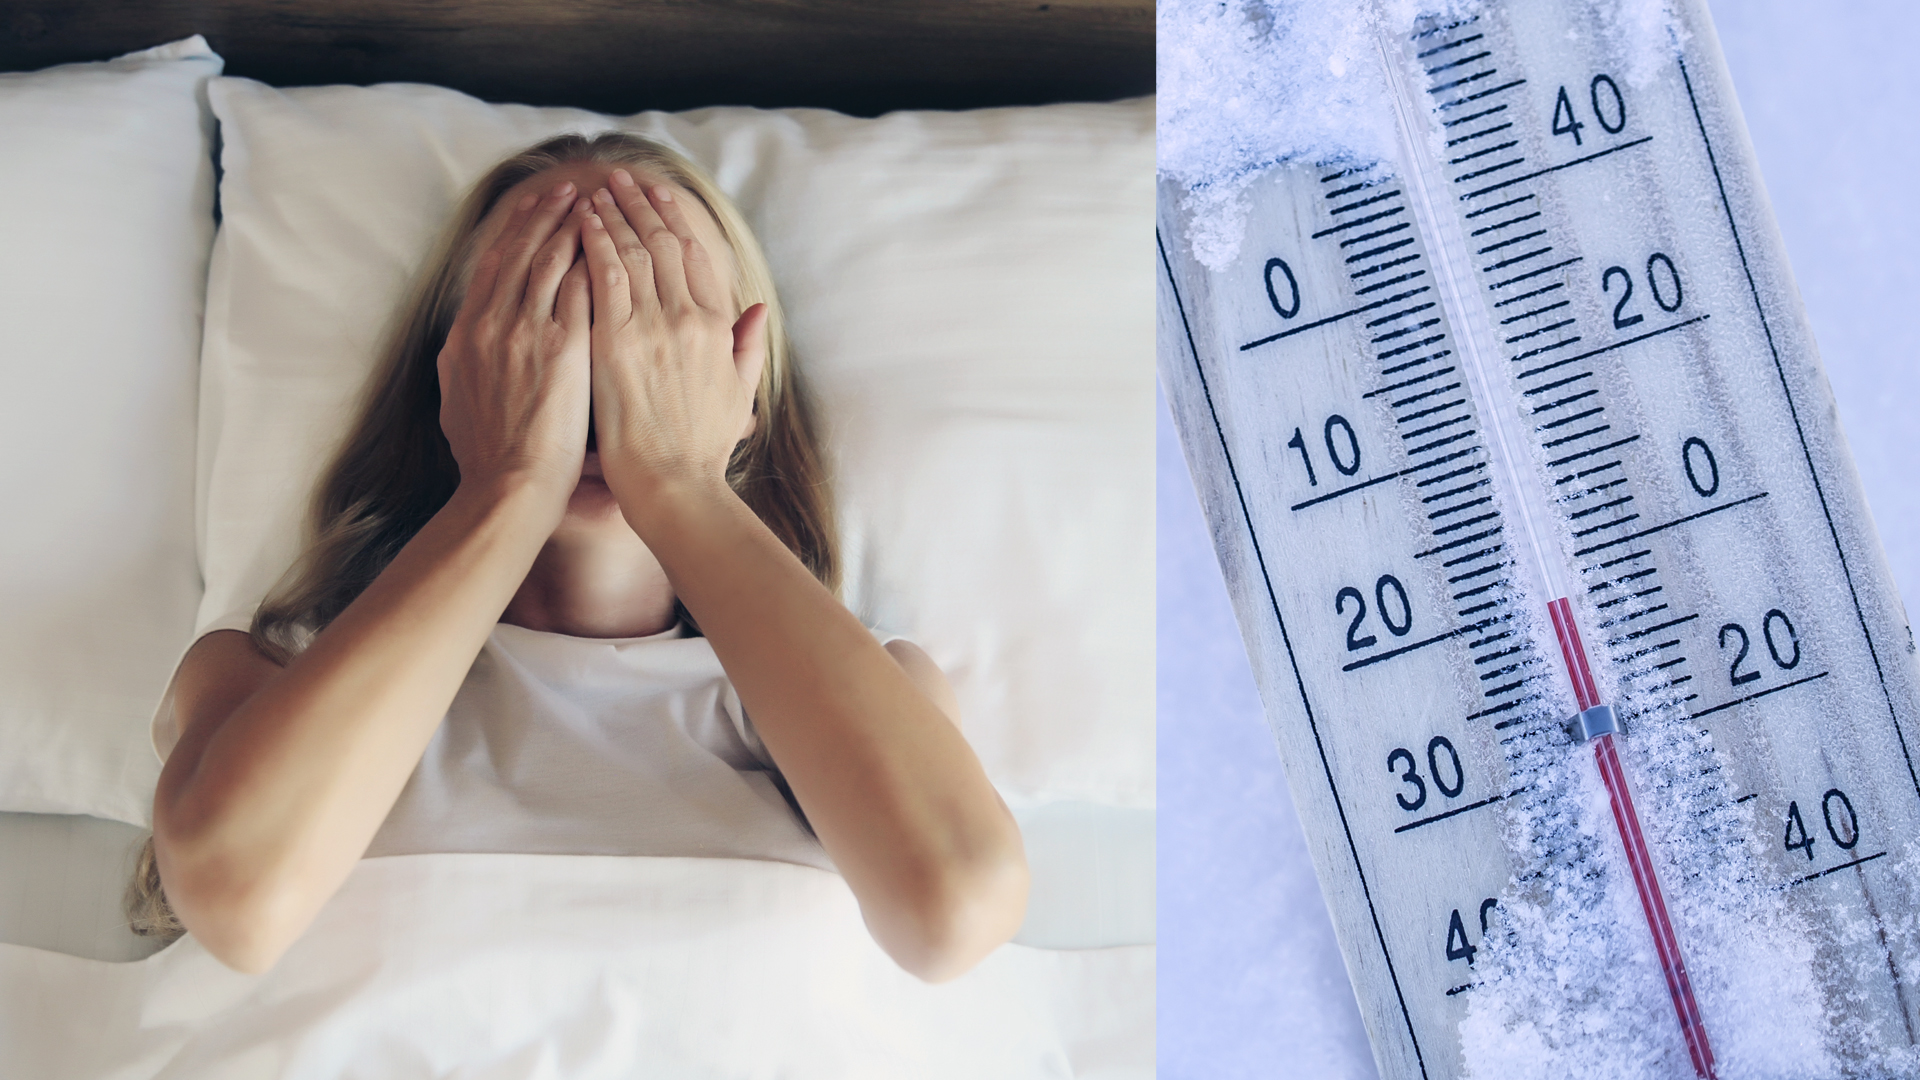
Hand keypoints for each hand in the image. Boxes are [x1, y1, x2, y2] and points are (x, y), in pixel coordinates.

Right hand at [437, 181, 593, 513]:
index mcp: (467, 333)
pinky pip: (581, 288)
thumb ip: (466, 364)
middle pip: (522, 252)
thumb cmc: (489, 459)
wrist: (507, 489)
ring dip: (573, 225)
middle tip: (566, 188)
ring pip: (552, 260)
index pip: (494, 266)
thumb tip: (462, 348)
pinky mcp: (560, 348)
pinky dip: (596, 261)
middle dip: (546, 214)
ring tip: (593, 201)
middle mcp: (492, 323)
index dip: (515, 232)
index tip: (532, 209)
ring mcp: (525, 332)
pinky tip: (614, 243)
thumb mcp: (458, 398)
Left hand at [579, 170, 768, 511]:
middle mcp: (690, 318)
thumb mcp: (739, 395)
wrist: (674, 486)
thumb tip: (758, 310)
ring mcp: (654, 326)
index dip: (676, 221)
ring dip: (614, 213)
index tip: (659, 197)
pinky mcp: (617, 340)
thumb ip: (748, 348)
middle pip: (664, 243)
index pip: (697, 258)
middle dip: (640, 205)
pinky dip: (594, 243)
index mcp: (719, 328)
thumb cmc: (702, 451)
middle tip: (621, 178)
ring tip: (596, 188)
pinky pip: (604, 276)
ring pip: (632, 250)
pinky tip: (581, 221)